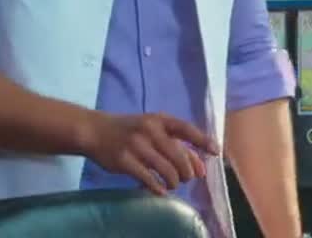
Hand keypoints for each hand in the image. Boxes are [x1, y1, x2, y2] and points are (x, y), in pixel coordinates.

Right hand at [85, 112, 219, 194]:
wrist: (96, 131)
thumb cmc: (130, 130)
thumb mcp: (152, 129)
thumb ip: (176, 144)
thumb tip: (200, 168)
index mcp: (159, 120)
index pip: (186, 129)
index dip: (203, 140)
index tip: (215, 152)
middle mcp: (150, 130)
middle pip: (179, 155)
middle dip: (187, 171)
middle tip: (187, 178)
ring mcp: (137, 146)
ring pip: (166, 170)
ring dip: (174, 181)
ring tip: (173, 184)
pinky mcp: (125, 161)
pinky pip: (148, 179)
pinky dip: (158, 188)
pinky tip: (160, 190)